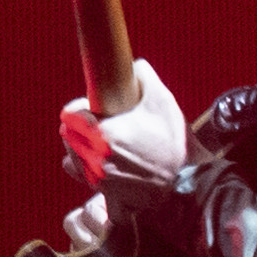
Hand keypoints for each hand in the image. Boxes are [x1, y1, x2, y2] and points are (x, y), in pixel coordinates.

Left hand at [58, 56, 185, 196]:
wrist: (188, 179)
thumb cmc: (174, 141)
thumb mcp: (163, 102)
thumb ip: (145, 77)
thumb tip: (135, 65)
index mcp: (104, 133)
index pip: (70, 115)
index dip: (81, 109)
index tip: (93, 109)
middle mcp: (95, 157)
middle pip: (68, 133)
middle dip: (82, 126)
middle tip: (103, 124)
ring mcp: (97, 176)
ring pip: (71, 154)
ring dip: (82, 146)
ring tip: (105, 143)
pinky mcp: (103, 191)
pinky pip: (80, 174)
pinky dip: (86, 166)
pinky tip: (102, 161)